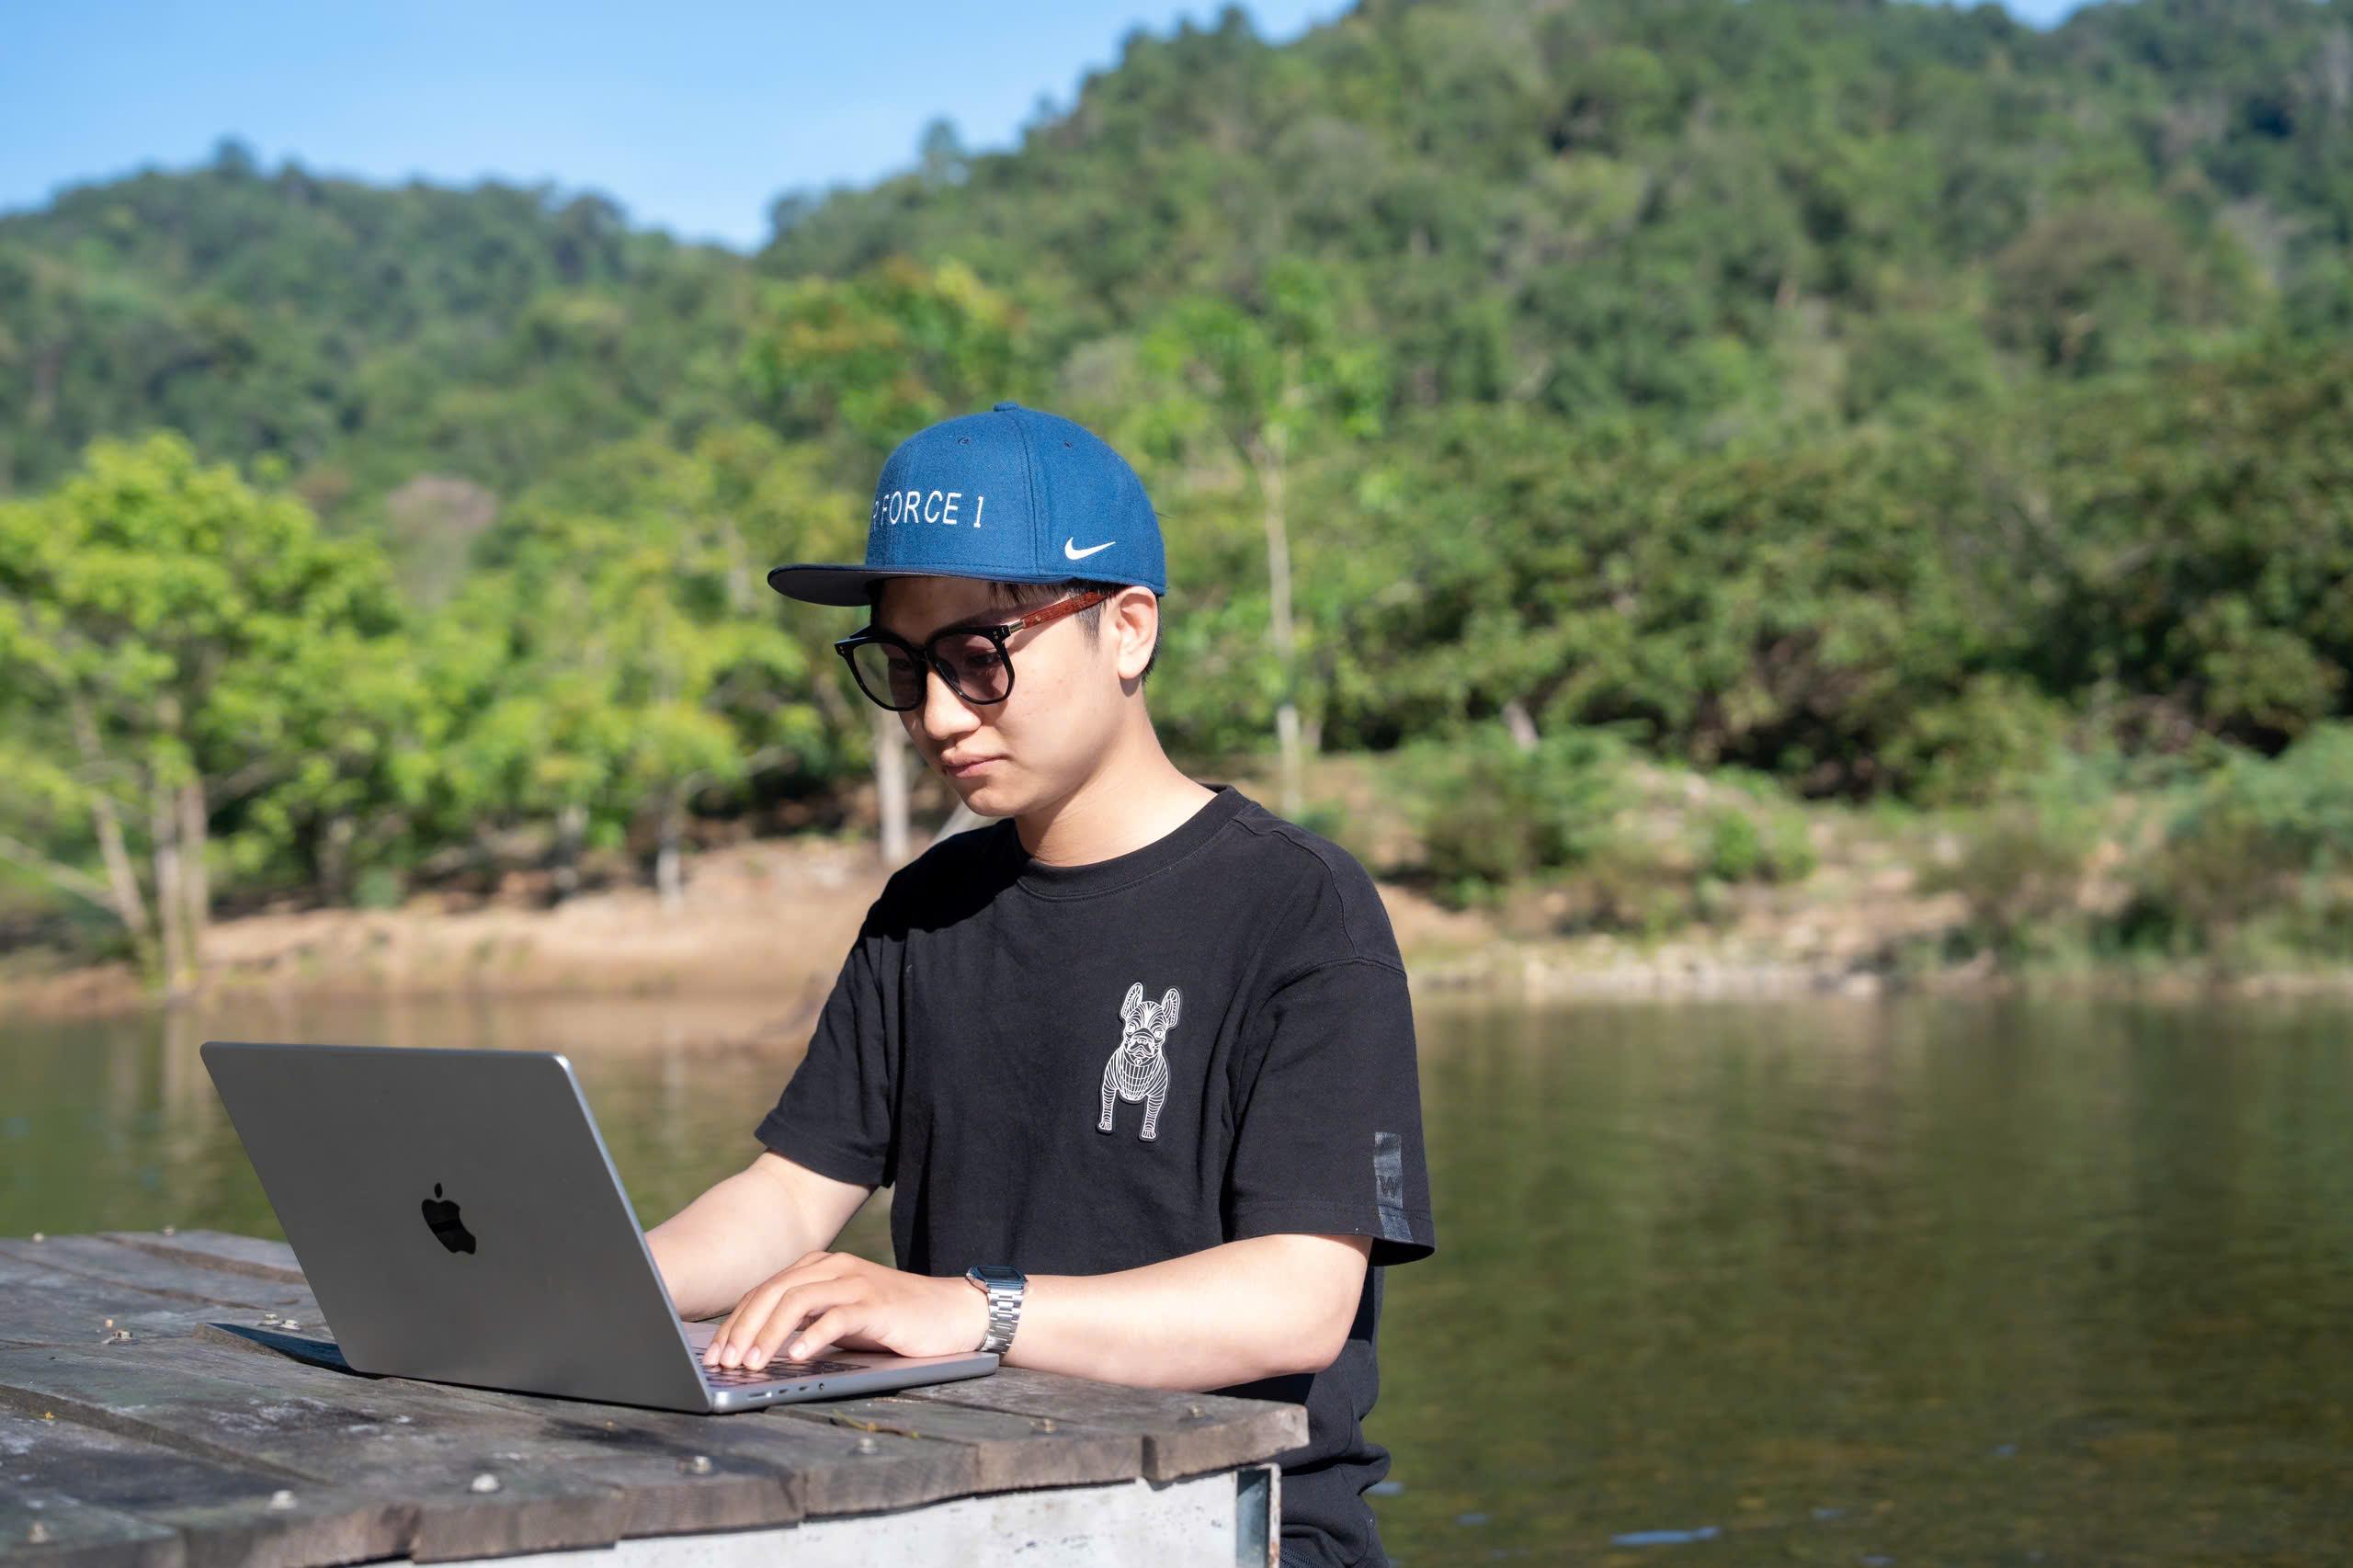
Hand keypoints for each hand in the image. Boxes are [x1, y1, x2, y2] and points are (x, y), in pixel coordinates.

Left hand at [700, 1250, 988, 1369]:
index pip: (764, 1292)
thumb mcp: (840, 1321)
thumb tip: (754, 1353)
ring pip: (797, 1301)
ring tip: (752, 1364)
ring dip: (768, 1334)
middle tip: (724, 1363)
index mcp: (818, 1268)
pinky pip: (836, 1316)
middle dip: (742, 1329)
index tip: (714, 1355)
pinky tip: (796, 1358)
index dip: (735, 1323)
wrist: (951, 1314)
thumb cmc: (892, 1323)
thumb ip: (804, 1325)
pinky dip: (812, 1337)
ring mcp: (855, 1282)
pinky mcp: (877, 1304)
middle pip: (772, 1293)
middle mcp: (832, 1268)